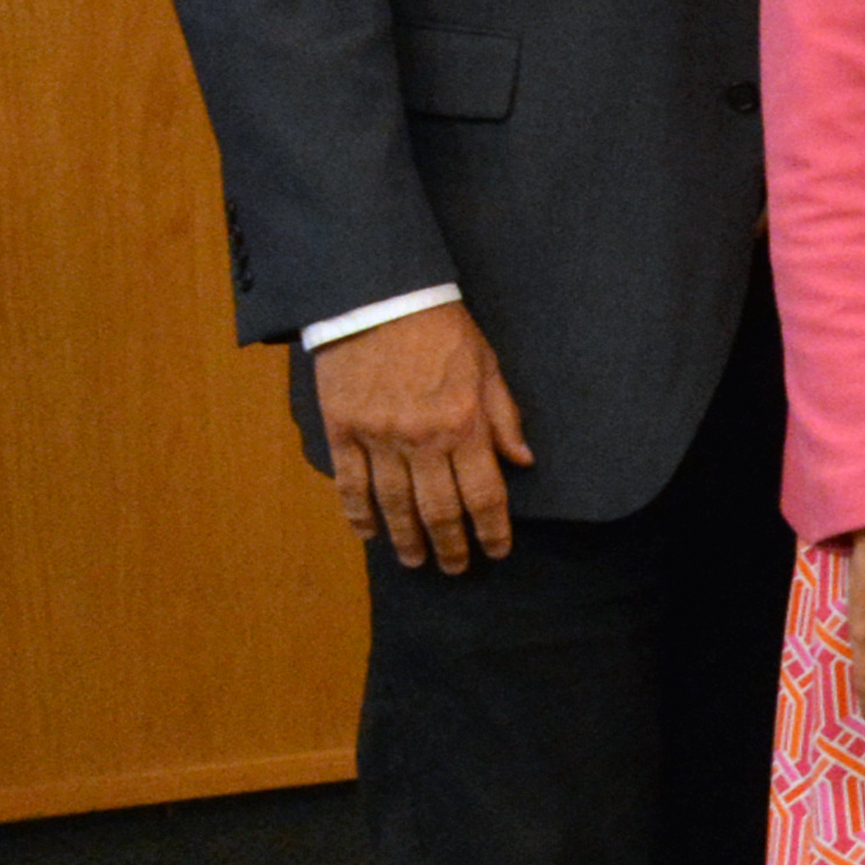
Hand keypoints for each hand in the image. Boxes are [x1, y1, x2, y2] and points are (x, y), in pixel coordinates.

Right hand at [314, 300, 531, 571]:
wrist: (377, 296)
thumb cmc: (440, 328)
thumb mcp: (487, 365)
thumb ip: (504, 417)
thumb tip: (522, 461)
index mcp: (464, 423)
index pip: (484, 493)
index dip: (492, 529)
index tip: (496, 551)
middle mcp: (422, 439)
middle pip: (439, 509)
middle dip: (450, 545)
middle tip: (454, 568)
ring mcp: (378, 437)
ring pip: (393, 504)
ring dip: (406, 538)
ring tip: (416, 560)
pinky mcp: (342, 429)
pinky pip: (349, 483)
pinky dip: (357, 513)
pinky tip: (367, 533)